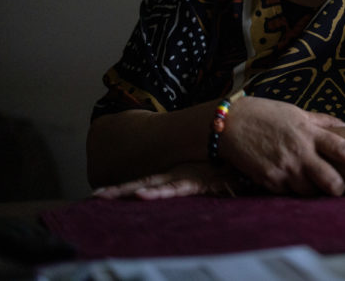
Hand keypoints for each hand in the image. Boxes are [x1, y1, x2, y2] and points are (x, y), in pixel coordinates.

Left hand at [93, 162, 247, 199]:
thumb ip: (203, 169)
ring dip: (130, 191)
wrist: (250, 147)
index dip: (123, 187)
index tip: (99, 194)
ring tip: (108, 196)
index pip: (145, 181)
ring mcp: (187, 178)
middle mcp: (178, 174)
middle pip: (143, 183)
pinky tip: (142, 196)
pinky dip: (158, 193)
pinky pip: (175, 189)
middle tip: (94, 197)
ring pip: (153, 187)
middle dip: (118, 191)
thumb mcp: (213, 169)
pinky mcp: (199, 183)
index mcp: (177, 173)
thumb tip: (194, 167)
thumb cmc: (232, 161)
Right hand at [219, 96, 344, 195]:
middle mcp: (299, 152)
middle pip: (330, 181)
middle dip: (339, 188)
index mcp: (310, 133)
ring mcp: (283, 168)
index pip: (343, 150)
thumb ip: (324, 122)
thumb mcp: (298, 112)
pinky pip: (288, 193)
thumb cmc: (267, 114)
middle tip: (339, 187)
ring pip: (310, 192)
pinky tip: (288, 178)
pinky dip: (293, 190)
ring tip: (309, 179)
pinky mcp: (268, 180)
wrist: (230, 123)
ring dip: (314, 190)